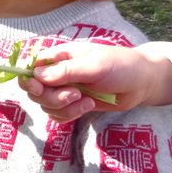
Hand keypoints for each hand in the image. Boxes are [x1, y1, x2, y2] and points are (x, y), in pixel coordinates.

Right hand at [19, 42, 171, 122]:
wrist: (143, 83)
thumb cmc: (121, 66)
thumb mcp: (94, 65)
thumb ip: (66, 71)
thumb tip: (36, 76)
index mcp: (58, 57)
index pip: (30, 67)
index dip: (28, 79)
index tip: (38, 88)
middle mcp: (56, 73)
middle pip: (34, 90)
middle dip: (51, 97)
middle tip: (74, 95)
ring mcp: (63, 90)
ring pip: (45, 105)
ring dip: (63, 107)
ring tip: (85, 101)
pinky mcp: (72, 105)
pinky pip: (57, 115)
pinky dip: (69, 115)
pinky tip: (87, 107)